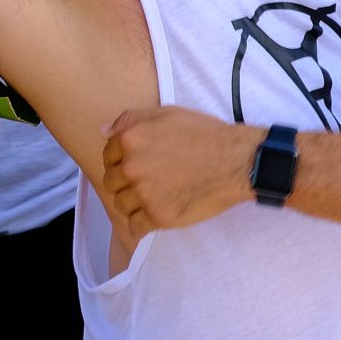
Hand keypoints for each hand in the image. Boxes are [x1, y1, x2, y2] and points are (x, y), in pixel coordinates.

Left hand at [99, 107, 260, 237]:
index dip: (123, 159)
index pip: (108, 155)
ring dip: (134, 203)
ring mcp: (144, 194)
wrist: (238, 161)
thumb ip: (130, 119)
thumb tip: (102, 132)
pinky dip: (143, 223)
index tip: (141, 163)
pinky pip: (136, 226)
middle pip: (112, 182)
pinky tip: (157, 213)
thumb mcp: (168, 113)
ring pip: (121, 205)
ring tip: (157, 196)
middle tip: (151, 180)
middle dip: (127, 182)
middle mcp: (132, 167)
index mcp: (131, 139)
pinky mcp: (159, 216)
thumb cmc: (206, 135)